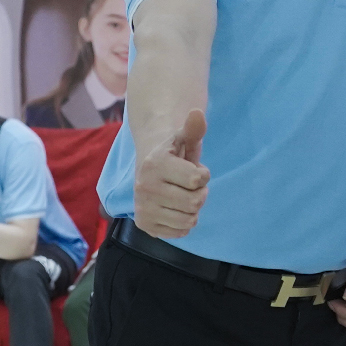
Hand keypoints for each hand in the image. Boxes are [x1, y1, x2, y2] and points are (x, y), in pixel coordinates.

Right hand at [133, 110, 209, 238]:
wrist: (150, 168)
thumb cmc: (174, 153)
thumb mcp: (184, 138)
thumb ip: (194, 128)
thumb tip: (196, 113)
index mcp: (155, 164)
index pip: (199, 179)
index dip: (203, 174)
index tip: (192, 168)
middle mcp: (144, 187)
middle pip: (195, 202)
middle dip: (200, 192)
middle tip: (188, 185)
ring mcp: (142, 208)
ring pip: (190, 220)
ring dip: (193, 209)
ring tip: (181, 194)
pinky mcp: (144, 225)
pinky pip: (180, 232)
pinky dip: (184, 222)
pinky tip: (174, 208)